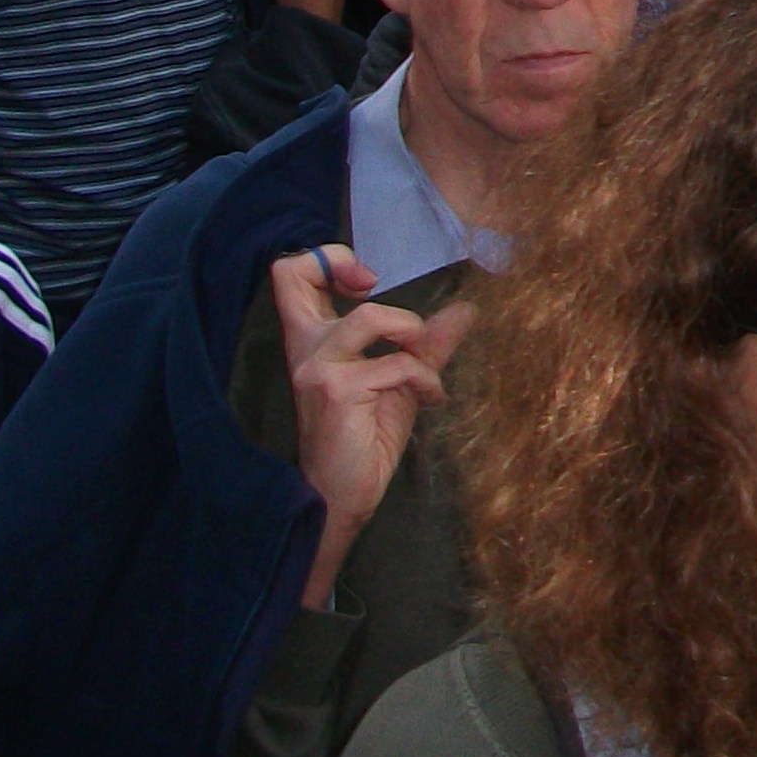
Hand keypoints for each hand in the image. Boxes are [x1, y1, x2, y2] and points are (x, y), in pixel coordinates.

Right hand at [273, 246, 475, 611]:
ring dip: (413, 336)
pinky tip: (431, 399)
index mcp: (313, 342)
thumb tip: (466, 309)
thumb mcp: (401, 382)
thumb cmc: (364, 441)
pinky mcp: (335, 390)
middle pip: (290, 275)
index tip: (366, 281)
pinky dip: (426, 379)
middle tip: (375, 288)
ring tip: (424, 365)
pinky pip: (397, 365)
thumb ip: (427, 345)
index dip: (327, 259)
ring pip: (370, 317)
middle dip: (341, 263)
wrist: (343, 497)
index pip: (290, 276)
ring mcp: (316, 368)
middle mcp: (306, 348)